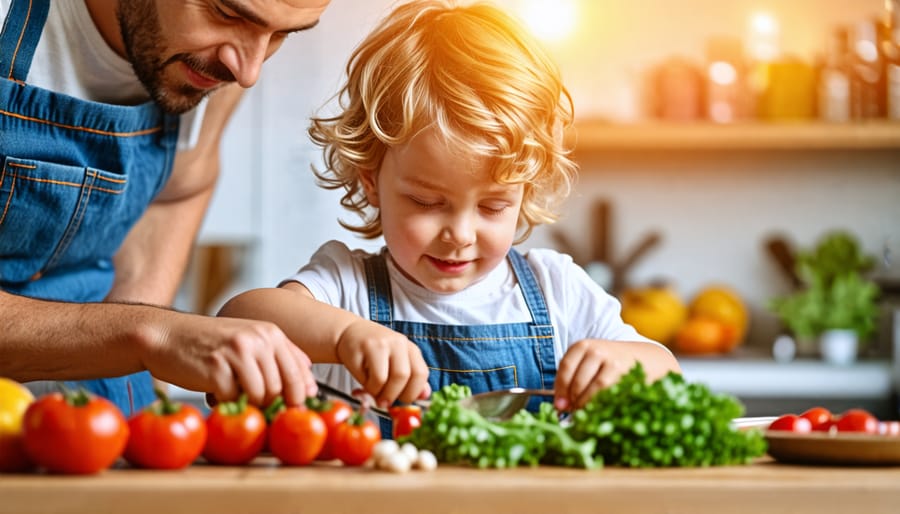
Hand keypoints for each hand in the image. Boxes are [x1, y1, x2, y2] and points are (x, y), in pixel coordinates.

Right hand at [139, 312, 316, 407]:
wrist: (166, 335)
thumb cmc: (209, 343)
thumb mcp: (249, 340)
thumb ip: (279, 356)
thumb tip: (309, 382)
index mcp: (270, 332)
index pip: (299, 370)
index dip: (299, 394)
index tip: (293, 407)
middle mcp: (257, 339)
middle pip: (281, 387)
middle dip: (270, 402)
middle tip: (254, 403)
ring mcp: (237, 352)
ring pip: (261, 395)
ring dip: (247, 403)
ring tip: (232, 394)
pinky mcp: (216, 368)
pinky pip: (233, 399)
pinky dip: (225, 402)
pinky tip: (215, 391)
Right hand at [335, 320, 429, 406]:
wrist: (349, 333)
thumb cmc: (375, 354)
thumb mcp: (397, 363)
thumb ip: (411, 380)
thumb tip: (425, 395)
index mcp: (411, 349)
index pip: (421, 374)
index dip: (413, 393)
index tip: (402, 401)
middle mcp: (398, 343)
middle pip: (403, 376)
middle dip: (393, 395)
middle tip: (385, 402)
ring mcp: (381, 343)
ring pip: (385, 379)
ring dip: (377, 393)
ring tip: (372, 391)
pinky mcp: (364, 347)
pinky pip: (367, 376)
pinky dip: (366, 386)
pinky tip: (363, 380)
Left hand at [553, 339, 635, 410]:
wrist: (641, 357)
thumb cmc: (607, 363)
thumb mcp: (587, 363)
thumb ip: (571, 380)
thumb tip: (560, 406)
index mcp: (582, 346)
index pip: (565, 367)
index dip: (560, 388)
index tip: (559, 404)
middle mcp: (595, 350)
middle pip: (576, 380)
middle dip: (571, 399)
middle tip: (571, 410)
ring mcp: (610, 361)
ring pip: (591, 388)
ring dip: (585, 403)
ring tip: (583, 410)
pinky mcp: (623, 374)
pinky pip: (607, 393)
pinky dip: (599, 403)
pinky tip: (597, 407)